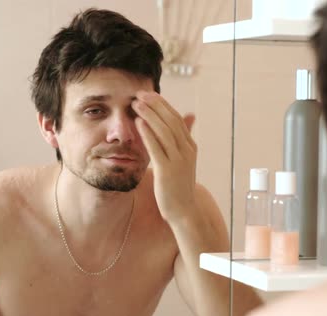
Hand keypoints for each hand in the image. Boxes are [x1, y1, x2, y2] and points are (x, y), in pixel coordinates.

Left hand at [132, 91, 197, 222]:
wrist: (184, 211)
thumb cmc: (179, 186)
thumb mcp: (184, 160)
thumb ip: (183, 139)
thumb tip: (190, 116)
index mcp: (190, 146)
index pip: (176, 119)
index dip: (162, 105)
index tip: (149, 94)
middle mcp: (186, 150)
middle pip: (170, 121)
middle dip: (155, 105)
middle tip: (140, 94)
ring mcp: (178, 160)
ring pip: (164, 131)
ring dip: (149, 115)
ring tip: (136, 104)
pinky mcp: (167, 170)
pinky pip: (157, 147)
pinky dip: (148, 133)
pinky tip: (138, 123)